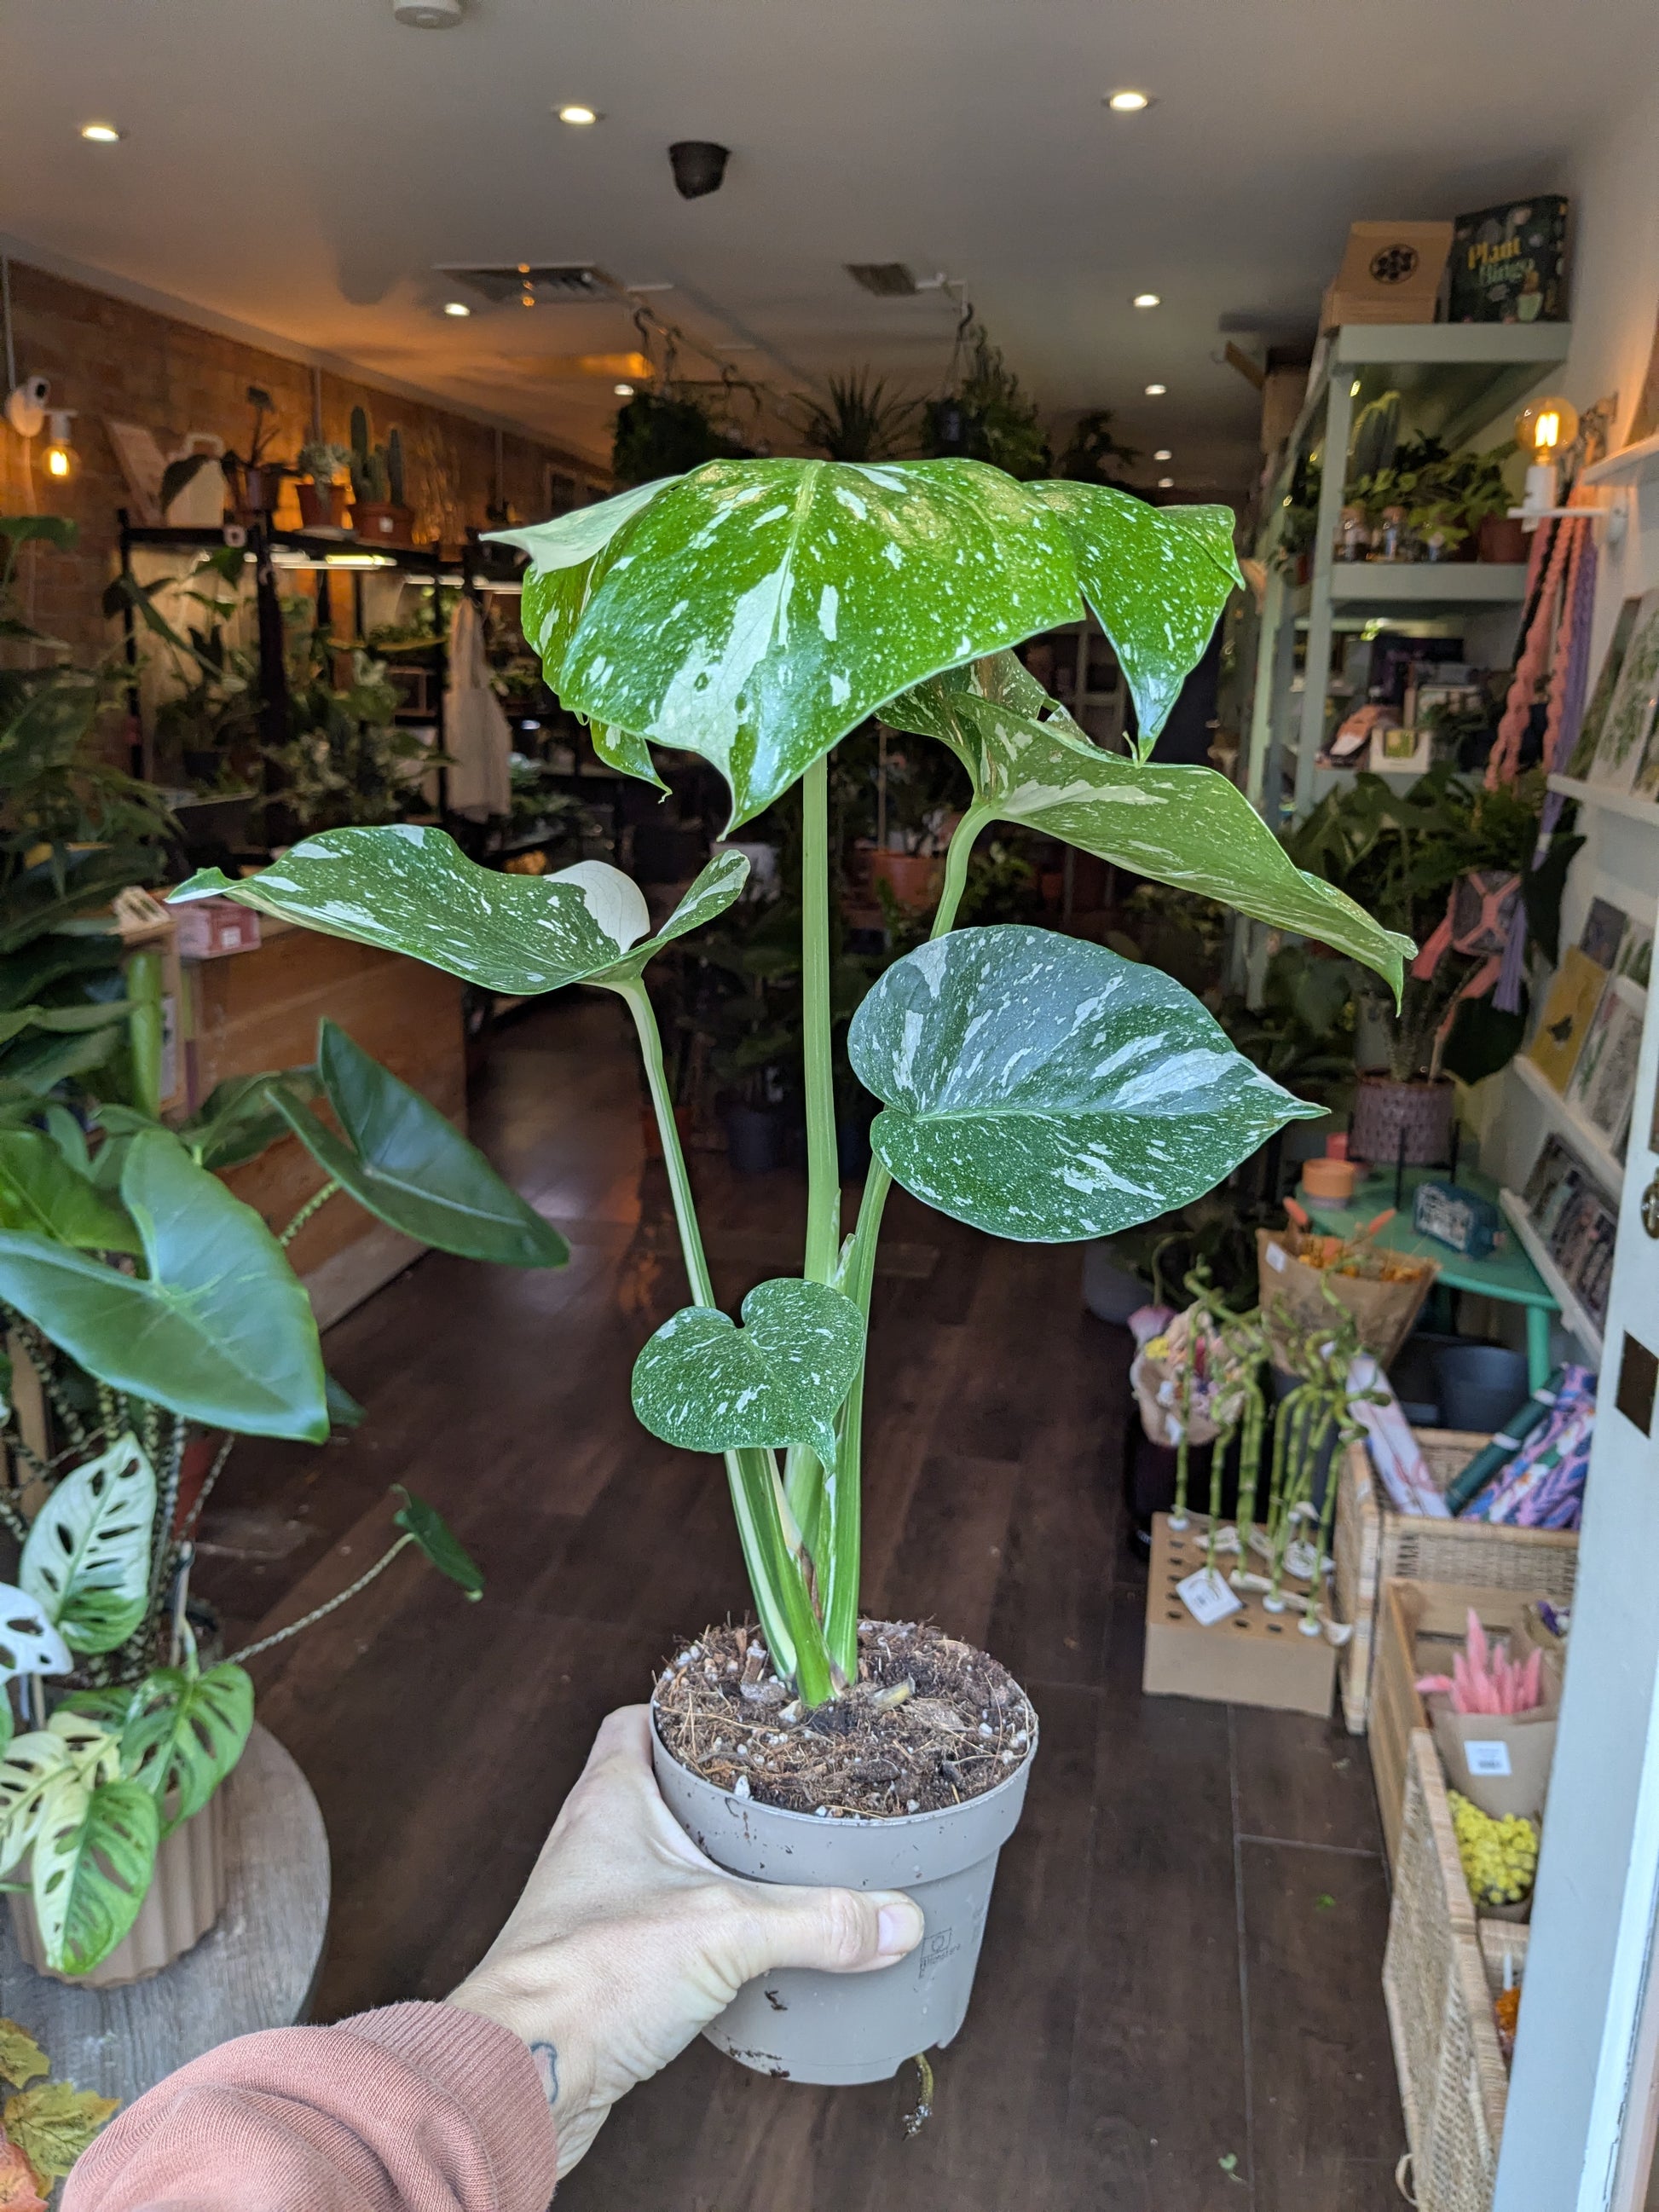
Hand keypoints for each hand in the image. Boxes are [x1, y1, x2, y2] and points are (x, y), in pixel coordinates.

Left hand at [447, 1704, 923, 2170]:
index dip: (689, 1708)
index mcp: (610, 1799)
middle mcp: (594, 1843)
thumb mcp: (726, 1931)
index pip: (640, 1720)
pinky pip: (661, 1929)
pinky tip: (746, 1951)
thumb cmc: (586, 1978)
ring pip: (662, 1863)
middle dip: (722, 1793)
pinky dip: (704, 1931)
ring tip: (780, 1870)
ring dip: (715, 1866)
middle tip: (785, 1795)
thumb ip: (818, 1920)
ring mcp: (593, 1907)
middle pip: (659, 1791)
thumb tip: (897, 1918)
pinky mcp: (602, 1969)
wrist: (519, 2078)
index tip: (747, 1712)